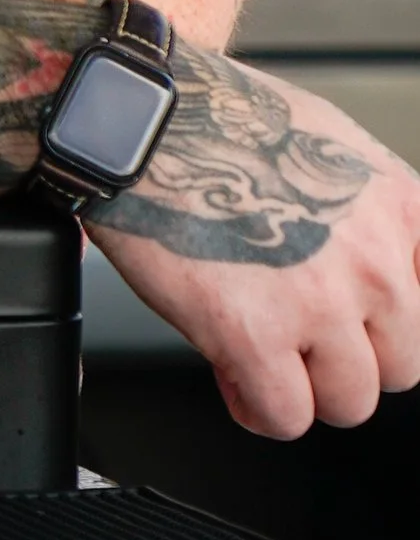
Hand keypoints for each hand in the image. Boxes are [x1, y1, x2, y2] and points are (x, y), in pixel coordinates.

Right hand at [92, 56, 419, 436]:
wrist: (146, 122)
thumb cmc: (219, 124)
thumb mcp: (332, 147)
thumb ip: (367, 215)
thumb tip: (359, 267)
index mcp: (402, 209)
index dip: (386, 322)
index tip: (360, 327)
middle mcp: (376, 261)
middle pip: (401, 366)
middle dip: (348, 360)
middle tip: (303, 343)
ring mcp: (320, 303)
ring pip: (349, 402)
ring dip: (305, 389)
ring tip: (266, 360)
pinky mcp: (254, 336)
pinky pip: (284, 416)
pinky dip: (259, 408)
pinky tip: (234, 375)